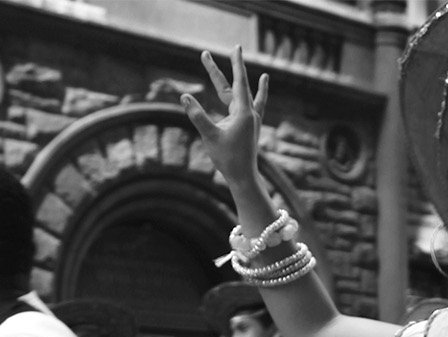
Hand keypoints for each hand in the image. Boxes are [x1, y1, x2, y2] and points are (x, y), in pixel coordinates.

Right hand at [180, 47, 268, 189]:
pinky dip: (260, 97)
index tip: (236, 47)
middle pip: (233, 86)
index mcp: (243, 112)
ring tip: (257, 71)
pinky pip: (256, 107)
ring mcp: (252, 120)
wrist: (244, 178)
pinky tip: (262, 90)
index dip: (236, 63)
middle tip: (204, 54)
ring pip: (245, 95)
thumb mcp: (210, 136)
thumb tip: (185, 97)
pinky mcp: (251, 128)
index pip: (238, 82)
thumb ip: (198, 116)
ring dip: (245, 82)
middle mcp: (250, 113)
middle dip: (217, 71)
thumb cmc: (228, 159)